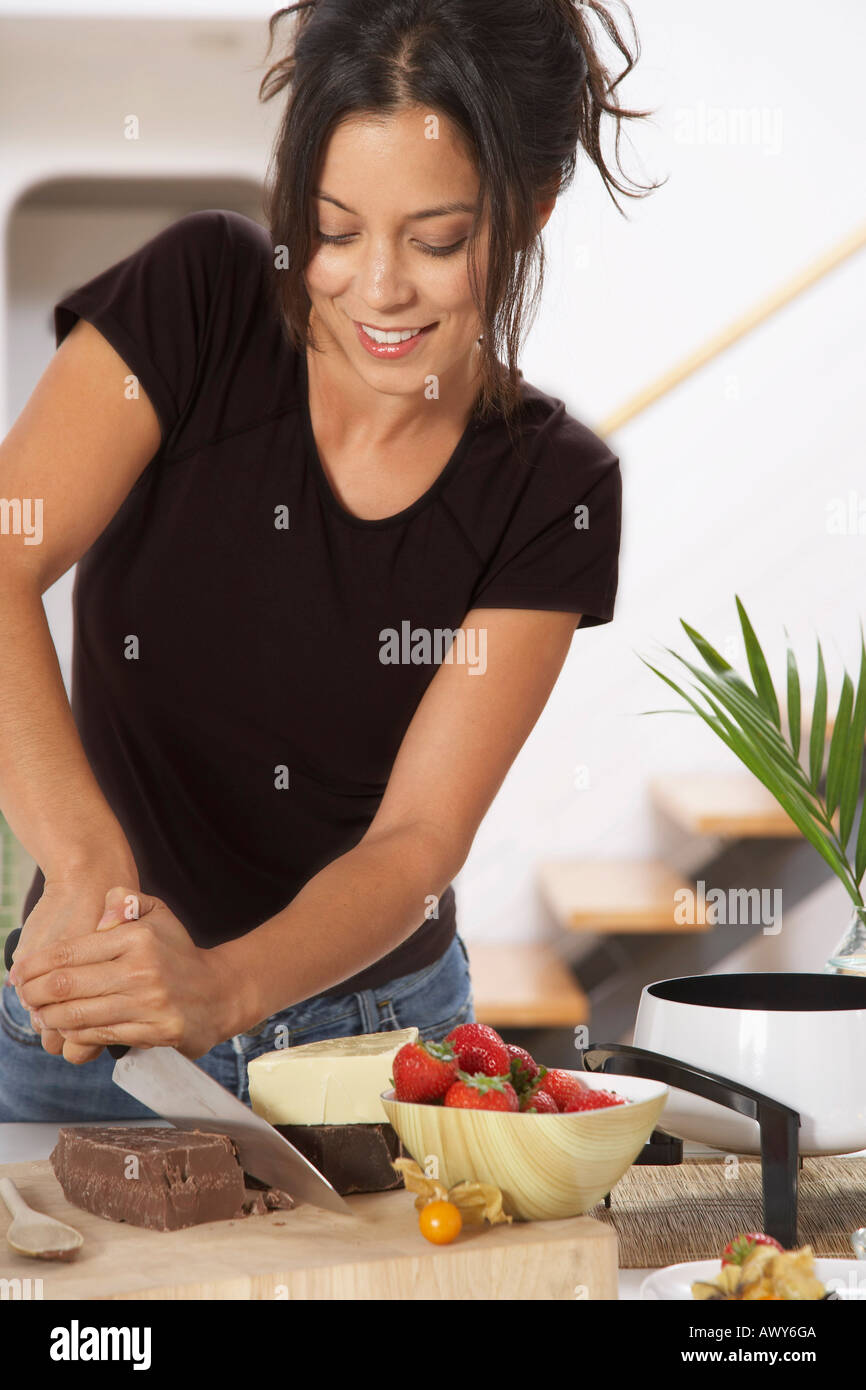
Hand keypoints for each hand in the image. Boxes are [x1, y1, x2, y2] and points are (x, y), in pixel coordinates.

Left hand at [9, 886, 229, 1061]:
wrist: (220, 992)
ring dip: (50, 1016)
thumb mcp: (158, 913)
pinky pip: (99, 1035)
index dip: (35, 964)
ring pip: (77, 1014)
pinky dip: (76, 1033)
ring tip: (40, 1013)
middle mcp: (141, 970)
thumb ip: (124, 899)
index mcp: (137, 938)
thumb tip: (101, 916)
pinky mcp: (153, 1031)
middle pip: (66, 985)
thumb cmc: (178, 952)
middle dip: (34, 992)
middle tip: (23, 994)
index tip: (19, 972)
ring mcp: (147, 1003)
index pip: (70, 952)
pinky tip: (67, 1027)